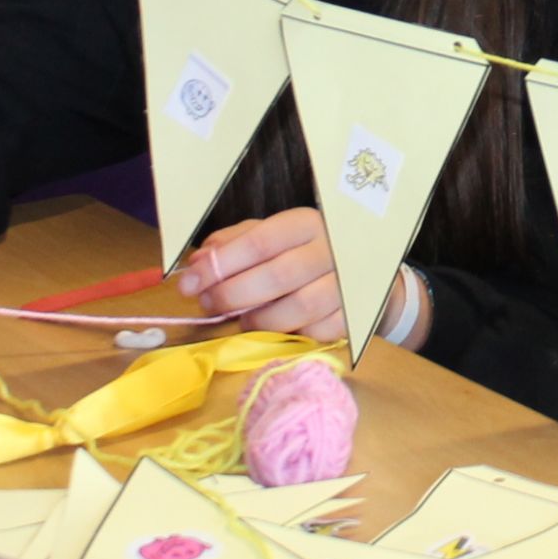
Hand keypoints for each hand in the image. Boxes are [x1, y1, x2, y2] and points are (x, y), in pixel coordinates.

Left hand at [179, 208, 381, 345]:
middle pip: (276, 276)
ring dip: (259, 319)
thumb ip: (234, 243)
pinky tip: (277, 329)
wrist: (369, 273)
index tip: (188, 281)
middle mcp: (332, 250)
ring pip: (297, 309)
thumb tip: (197, 262)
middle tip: (206, 303)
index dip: (220, 263)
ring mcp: (349, 284)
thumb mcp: (273, 236)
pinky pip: (316, 332)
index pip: (259, 241)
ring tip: (240, 319)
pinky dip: (290, 335)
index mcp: (306, 223)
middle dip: (232, 295)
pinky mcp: (356, 316)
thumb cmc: (307, 252)